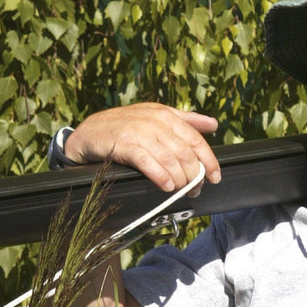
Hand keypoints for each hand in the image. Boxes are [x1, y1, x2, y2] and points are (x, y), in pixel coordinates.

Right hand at [64, 103, 220, 193]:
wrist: (90, 132)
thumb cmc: (126, 126)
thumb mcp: (156, 117)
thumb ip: (185, 120)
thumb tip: (213, 124)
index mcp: (166, 115)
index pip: (195, 139)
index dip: (208, 160)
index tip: (215, 177)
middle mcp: (155, 122)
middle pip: (185, 152)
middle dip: (194, 175)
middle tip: (195, 189)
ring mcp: (139, 132)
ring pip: (169, 159)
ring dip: (179, 179)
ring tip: (181, 191)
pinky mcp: (124, 145)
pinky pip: (148, 162)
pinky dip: (160, 176)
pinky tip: (166, 186)